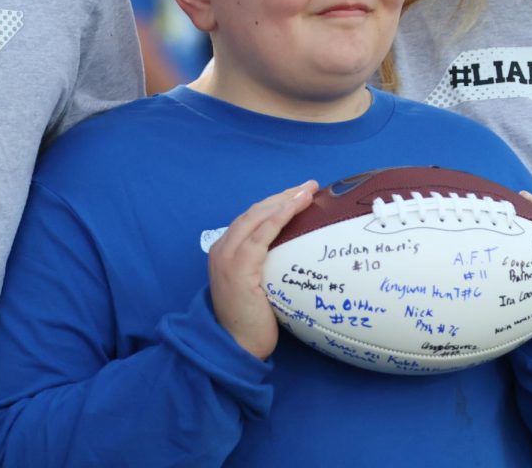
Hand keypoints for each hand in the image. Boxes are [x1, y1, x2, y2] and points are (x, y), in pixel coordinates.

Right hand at [208, 180, 316, 358]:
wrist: (235, 346)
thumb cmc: (251, 321)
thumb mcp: (258, 286)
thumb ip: (267, 265)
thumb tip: (297, 254)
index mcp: (225, 251)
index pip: (251, 218)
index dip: (275, 203)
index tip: (299, 194)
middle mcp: (222, 248)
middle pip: (255, 211)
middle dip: (283, 195)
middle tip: (310, 186)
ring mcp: (228, 256)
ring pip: (257, 217)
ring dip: (284, 200)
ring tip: (308, 191)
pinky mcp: (238, 266)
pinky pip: (261, 234)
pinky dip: (279, 216)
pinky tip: (295, 207)